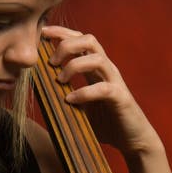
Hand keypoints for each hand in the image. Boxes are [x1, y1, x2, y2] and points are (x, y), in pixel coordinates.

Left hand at [42, 24, 161, 158]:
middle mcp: (107, 70)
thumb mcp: (79, 106)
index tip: (42, 34)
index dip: (62, 33)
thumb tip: (39, 90)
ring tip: (60, 80)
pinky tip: (70, 100)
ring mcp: (115, 82)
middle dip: (67, 45)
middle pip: (89, 40)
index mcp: (96, 68)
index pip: (80, 40)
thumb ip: (64, 94)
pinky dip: (84, 92)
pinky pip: (103, 88)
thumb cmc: (105, 122)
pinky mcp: (121, 98)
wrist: (132, 139)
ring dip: (74, 65)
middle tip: (51, 63)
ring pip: (97, 59)